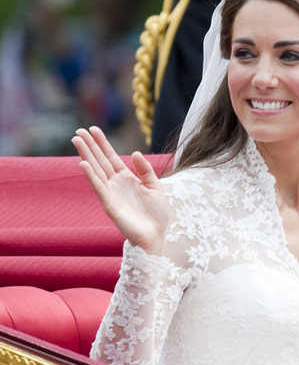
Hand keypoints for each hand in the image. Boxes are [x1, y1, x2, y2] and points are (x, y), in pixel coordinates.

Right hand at [72, 127, 168, 254]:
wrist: (156, 235)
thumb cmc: (156, 213)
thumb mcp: (155, 186)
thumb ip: (145, 170)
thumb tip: (134, 153)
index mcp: (126, 178)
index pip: (111, 157)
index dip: (103, 143)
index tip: (93, 129)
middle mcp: (116, 184)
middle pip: (100, 161)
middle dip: (90, 146)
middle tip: (78, 130)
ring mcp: (111, 194)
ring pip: (96, 171)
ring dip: (86, 156)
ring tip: (76, 141)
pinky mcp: (109, 205)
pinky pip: (99, 188)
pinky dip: (91, 176)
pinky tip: (83, 164)